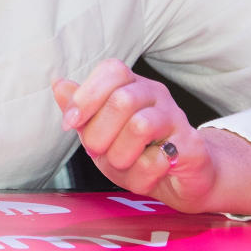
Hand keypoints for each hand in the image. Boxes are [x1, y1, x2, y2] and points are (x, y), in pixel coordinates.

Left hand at [53, 59, 219, 211]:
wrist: (181, 180)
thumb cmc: (137, 154)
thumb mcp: (100, 133)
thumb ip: (81, 110)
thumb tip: (58, 83)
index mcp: (132, 85)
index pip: (112, 70)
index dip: (86, 95)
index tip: (70, 122)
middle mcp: (156, 95)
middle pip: (122, 100)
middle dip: (99, 133)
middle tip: (96, 151)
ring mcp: (176, 118)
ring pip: (140, 126)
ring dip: (120, 154)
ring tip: (122, 164)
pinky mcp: (192, 146)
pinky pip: (159, 158)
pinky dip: (143, 174)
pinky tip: (147, 174)